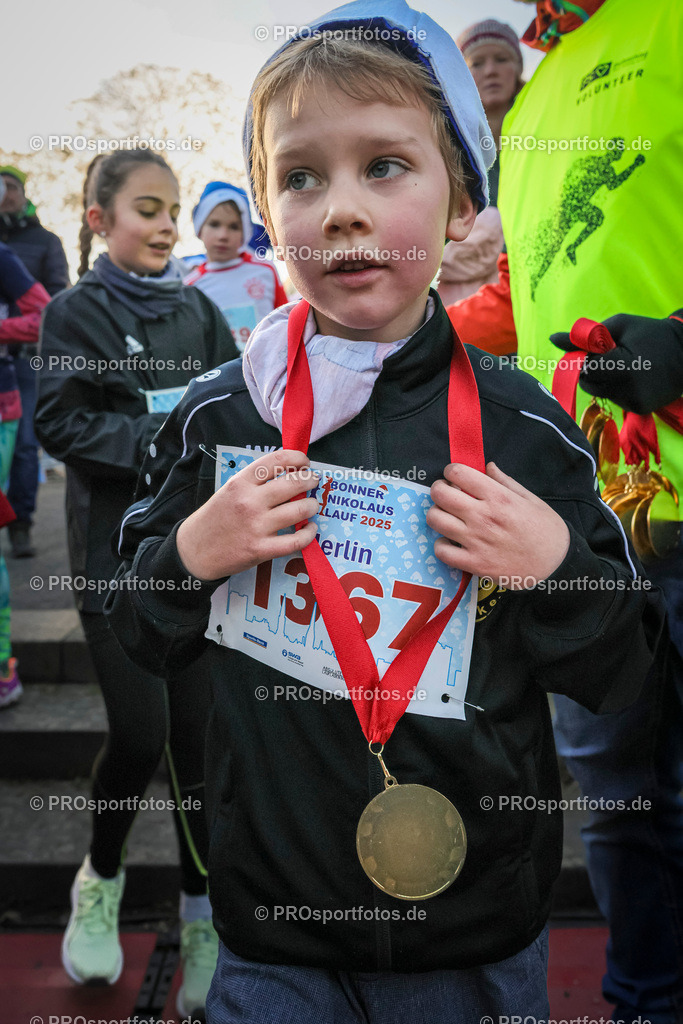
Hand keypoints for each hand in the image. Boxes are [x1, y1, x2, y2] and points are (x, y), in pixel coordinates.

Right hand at [176, 449, 318, 580]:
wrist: (195, 551)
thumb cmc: (215, 518)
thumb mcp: (229, 490)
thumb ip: (254, 482)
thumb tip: (288, 472)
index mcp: (240, 483)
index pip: (276, 461)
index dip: (297, 458)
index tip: (305, 462)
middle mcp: (249, 501)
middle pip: (293, 483)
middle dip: (310, 480)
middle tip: (313, 481)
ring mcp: (256, 526)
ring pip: (299, 510)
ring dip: (311, 505)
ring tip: (311, 505)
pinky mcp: (261, 549)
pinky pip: (296, 540)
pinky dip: (309, 534)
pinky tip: (310, 529)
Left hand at [426, 462, 569, 589]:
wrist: (557, 564)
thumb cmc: (546, 529)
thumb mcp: (530, 499)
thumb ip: (505, 481)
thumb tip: (487, 466)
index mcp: (498, 497)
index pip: (458, 473)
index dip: (451, 471)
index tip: (454, 477)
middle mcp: (483, 516)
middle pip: (440, 494)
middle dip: (439, 489)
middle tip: (446, 494)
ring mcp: (476, 541)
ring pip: (435, 520)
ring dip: (437, 515)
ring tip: (447, 517)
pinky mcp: (474, 564)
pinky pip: (442, 551)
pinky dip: (441, 545)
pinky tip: (451, 542)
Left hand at [550, 312, 682, 413]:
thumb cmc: (650, 332)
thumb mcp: (618, 326)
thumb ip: (584, 336)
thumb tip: (552, 338)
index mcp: (623, 366)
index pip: (586, 369)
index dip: (584, 359)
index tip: (592, 350)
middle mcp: (628, 390)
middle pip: (588, 384)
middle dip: (591, 370)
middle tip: (608, 356)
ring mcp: (635, 403)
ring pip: (600, 393)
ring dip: (603, 380)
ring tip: (624, 365)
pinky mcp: (640, 409)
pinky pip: (615, 399)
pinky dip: (616, 388)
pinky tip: (633, 378)